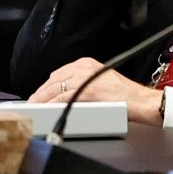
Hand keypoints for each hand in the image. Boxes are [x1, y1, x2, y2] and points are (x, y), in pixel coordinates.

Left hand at [28, 57, 163, 124]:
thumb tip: (64, 92)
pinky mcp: (86, 90)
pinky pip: (62, 97)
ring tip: (33, 108)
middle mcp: (84, 67)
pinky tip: (44, 110)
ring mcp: (84, 78)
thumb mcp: (101, 81)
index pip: (59, 73)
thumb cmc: (125, 96)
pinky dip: (50, 104)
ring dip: (42, 99)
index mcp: (86, 63)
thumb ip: (83, 83)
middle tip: (31, 103)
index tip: (38, 94)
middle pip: (54, 80)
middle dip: (41, 93)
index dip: (46, 86)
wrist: (141, 101)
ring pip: (55, 88)